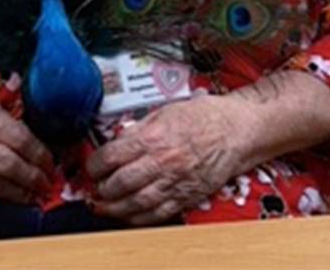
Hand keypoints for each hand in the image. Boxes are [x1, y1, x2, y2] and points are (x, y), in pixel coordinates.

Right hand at [0, 87, 53, 203]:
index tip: (50, 162)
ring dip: (21, 192)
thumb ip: (9, 119)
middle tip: (47, 182)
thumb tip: (35, 141)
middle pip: (10, 165)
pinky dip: (1, 194)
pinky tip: (14, 196)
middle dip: (34, 177)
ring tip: (36, 194)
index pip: (20, 139)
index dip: (39, 155)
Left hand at [86, 95, 246, 225]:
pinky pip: (158, 214)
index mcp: (154, 137)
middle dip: (103, 188)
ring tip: (103, 206)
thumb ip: (140, 127)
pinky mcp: (186, 196)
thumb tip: (119, 138)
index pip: (113, 155)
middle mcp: (163, 162)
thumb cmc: (205, 116)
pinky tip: (128, 215)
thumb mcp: (166, 111)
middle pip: (121, 183)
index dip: (96, 164)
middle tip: (96, 187)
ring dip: (115, 208)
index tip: (92, 166)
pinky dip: (138, 218)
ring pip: (136, 203)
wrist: (236, 130)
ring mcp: (175, 182)